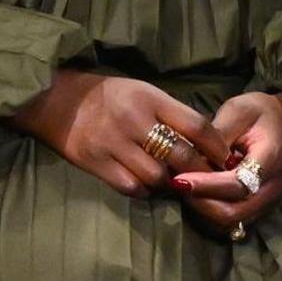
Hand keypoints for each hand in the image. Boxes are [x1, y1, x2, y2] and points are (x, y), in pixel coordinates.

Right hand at [15, 71, 230, 195]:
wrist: (56, 100)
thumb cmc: (106, 95)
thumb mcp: (141, 92)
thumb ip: (170, 114)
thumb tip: (204, 141)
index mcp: (148, 98)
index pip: (196, 125)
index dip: (215, 146)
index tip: (225, 158)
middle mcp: (133, 120)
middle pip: (181, 155)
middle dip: (198, 171)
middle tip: (205, 177)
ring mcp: (113, 143)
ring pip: (157, 176)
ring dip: (168, 182)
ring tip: (170, 179)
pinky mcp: (96, 162)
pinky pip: (131, 187)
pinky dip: (143, 189)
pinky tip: (144, 182)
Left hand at [171, 92, 281, 234]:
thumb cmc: (262, 113)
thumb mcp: (239, 111)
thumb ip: (217, 134)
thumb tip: (191, 156)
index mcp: (270, 160)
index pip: (238, 185)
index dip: (206, 186)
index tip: (179, 180)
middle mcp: (271, 188)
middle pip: (233, 212)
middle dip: (201, 203)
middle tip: (176, 184)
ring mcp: (266, 201)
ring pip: (231, 221)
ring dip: (203, 209)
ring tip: (184, 187)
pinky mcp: (257, 206)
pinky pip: (232, 219)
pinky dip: (211, 210)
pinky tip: (196, 193)